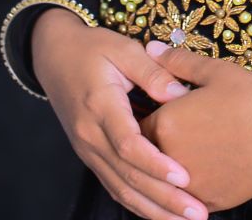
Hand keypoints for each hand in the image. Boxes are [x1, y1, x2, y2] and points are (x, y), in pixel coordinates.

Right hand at [31, 11, 205, 219]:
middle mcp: (90, 135)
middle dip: (164, 198)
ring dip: (153, 209)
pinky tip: (162, 214)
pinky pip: (114, 185)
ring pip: (120, 188)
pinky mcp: (91, 156)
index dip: (156, 164)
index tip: (185, 177)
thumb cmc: (92, 48)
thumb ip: (153, 71)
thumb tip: (182, 95)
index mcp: (100, 106)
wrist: (53, 55)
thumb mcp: (123, 48)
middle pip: (127, 176)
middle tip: (198, 212)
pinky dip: (138, 203)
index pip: (128, 144)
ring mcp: (88, 149)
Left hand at [140, 43, 251, 209]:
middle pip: (147, 157)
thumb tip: (152, 47)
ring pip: (167, 181)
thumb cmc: (251, 97)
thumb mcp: (214, 71)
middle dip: (153, 147)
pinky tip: (204, 171)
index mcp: (164, 125)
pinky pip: (188, 197)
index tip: (157, 115)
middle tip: (178, 133)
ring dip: (170, 169)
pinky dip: (190, 188)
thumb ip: (177, 62)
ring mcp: (189, 185)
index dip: (144, 121)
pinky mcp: (208, 201)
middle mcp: (168, 160)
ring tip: (192, 153)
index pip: (135, 129)